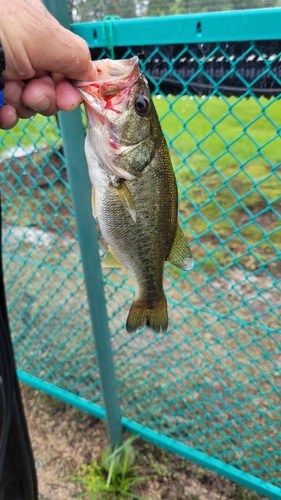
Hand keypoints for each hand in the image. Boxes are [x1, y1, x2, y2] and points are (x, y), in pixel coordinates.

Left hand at [0, 0, 95, 128]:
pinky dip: (7, 115)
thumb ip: (76, 57)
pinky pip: (8, 113)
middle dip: (46, 98)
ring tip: (11, 95)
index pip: (67, 66)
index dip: (71, 87)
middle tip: (34, 93)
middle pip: (50, 89)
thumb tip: (92, 77)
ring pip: (28, 104)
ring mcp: (4, 74)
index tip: (68, 100)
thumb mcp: (45, 36)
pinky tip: (3, 109)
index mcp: (39, 34)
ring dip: (25, 106)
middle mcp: (23, 54)